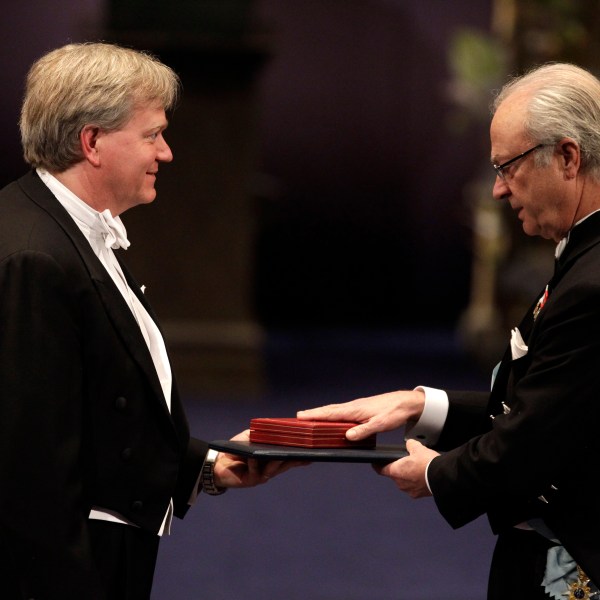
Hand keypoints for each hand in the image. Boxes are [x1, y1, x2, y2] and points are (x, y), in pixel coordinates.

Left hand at [213, 429, 307, 488]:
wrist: (217, 463)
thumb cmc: (236, 449)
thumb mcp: (250, 437)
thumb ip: (262, 434)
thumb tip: (275, 428)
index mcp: (271, 460)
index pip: (288, 459)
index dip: (299, 457)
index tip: (311, 453)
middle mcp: (269, 470)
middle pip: (285, 464)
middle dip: (294, 459)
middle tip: (303, 453)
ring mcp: (261, 476)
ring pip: (273, 469)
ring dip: (277, 461)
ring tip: (282, 453)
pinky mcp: (250, 480)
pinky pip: (256, 471)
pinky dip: (255, 463)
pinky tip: (255, 456)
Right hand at [297, 389, 424, 440]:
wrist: (405, 402)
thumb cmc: (393, 412)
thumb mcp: (380, 424)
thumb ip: (364, 430)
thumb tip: (347, 436)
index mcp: (355, 410)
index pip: (331, 413)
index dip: (315, 415)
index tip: (301, 416)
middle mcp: (353, 407)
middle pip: (329, 410)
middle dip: (313, 413)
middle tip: (298, 417)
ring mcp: (356, 407)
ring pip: (335, 410)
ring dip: (321, 413)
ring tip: (309, 418)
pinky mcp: (360, 409)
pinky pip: (342, 412)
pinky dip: (332, 414)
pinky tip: (331, 419)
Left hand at [374, 439, 437, 497]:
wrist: (442, 477)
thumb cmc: (428, 464)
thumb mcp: (418, 448)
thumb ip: (410, 444)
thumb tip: (410, 444)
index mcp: (396, 471)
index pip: (381, 470)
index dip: (377, 466)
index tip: (375, 463)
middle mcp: (400, 483)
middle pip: (394, 475)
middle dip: (399, 469)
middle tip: (406, 462)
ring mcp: (409, 490)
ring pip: (404, 481)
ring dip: (408, 476)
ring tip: (417, 468)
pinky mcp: (418, 495)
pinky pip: (413, 487)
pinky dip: (415, 482)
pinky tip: (422, 476)